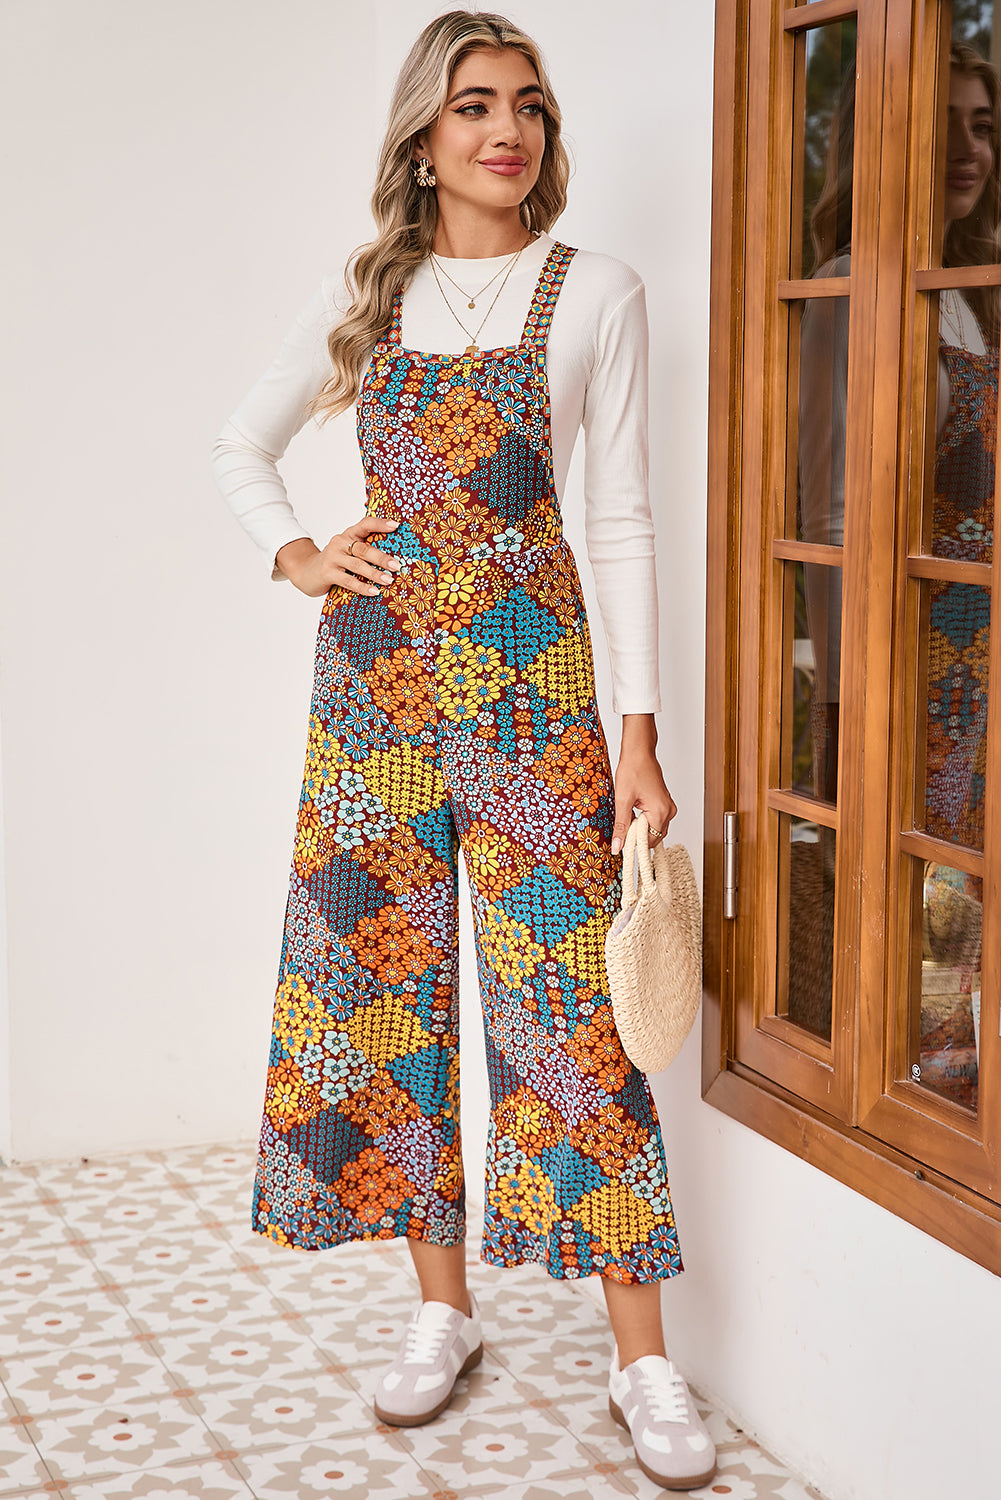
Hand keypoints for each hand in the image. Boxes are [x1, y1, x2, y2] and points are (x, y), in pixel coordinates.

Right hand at [275, 517, 402, 597]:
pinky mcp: (327, 573)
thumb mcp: (347, 552)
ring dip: (375, 573)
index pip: (365, 524)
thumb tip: (394, 561)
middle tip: (397, 566)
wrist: (305, 571)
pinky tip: (374, 592)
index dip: (380, 524)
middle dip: (382, 558)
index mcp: (348, 535)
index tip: (396, 526)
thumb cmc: (334, 562)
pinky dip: (362, 587)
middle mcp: (340, 543)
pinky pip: (348, 581)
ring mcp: (332, 558)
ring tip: (389, 580)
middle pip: (364, 549)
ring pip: (358, 565)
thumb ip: (364, 551)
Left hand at [610, 714, 676, 854]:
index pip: (650, 841)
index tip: (621, 842)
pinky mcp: (664, 802)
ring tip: (627, 815)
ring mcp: (668, 806)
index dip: (635, 843)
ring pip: (654, 828)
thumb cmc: (632, 770)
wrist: (639, 752)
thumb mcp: (622, 800)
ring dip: (640, 827)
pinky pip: (655, 818)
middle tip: (622, 827)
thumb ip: (621, 826)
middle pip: (654, 836)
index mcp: (661, 812)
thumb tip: (617, 846)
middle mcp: (668, 811)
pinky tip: (633, 811)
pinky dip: (644, 820)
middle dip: (638, 836)